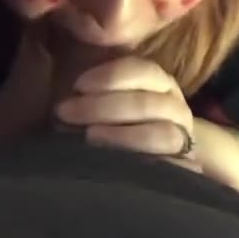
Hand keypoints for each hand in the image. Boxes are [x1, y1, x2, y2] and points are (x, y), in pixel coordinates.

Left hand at [55, 56, 200, 170]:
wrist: (143, 159)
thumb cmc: (103, 121)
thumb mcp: (94, 97)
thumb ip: (84, 87)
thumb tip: (58, 81)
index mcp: (156, 82)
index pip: (142, 71)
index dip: (110, 76)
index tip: (78, 86)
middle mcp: (174, 106)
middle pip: (146, 103)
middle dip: (103, 107)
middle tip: (65, 113)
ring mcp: (180, 136)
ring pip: (162, 134)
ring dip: (122, 136)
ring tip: (89, 137)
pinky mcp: (180, 166)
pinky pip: (170, 165)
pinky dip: (143, 162)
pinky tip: (116, 164)